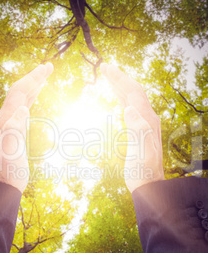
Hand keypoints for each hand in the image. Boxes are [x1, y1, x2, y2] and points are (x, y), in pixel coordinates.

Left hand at [0, 63, 53, 192]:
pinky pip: (22, 108)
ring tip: (44, 77)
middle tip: (49, 66)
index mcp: (6, 120)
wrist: (4, 184)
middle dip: (34, 77)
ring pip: (21, 98)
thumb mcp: (13, 152)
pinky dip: (30, 98)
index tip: (48, 67)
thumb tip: (23, 108)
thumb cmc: (10, 171)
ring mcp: (8, 123)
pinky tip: (35, 97)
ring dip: (32, 86)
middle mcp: (5, 118)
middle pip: (19, 91)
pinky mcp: (13, 130)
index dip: (33, 79)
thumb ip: (15, 129)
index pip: (19, 92)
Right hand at [100, 63, 164, 192]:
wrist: (149, 184)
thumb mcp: (141, 152)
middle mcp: (148, 118)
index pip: (134, 93)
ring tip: (108, 76)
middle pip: (134, 91)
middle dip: (119, 78)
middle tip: (104, 67)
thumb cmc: (143, 171)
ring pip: (132, 98)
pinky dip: (122, 98)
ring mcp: (144, 123)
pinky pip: (131, 107)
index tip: (106, 69)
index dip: (120, 79)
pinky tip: (117, 96)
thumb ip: (138, 130)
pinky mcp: (139, 129)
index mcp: (148, 120)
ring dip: (120, 86)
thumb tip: (129, 109)